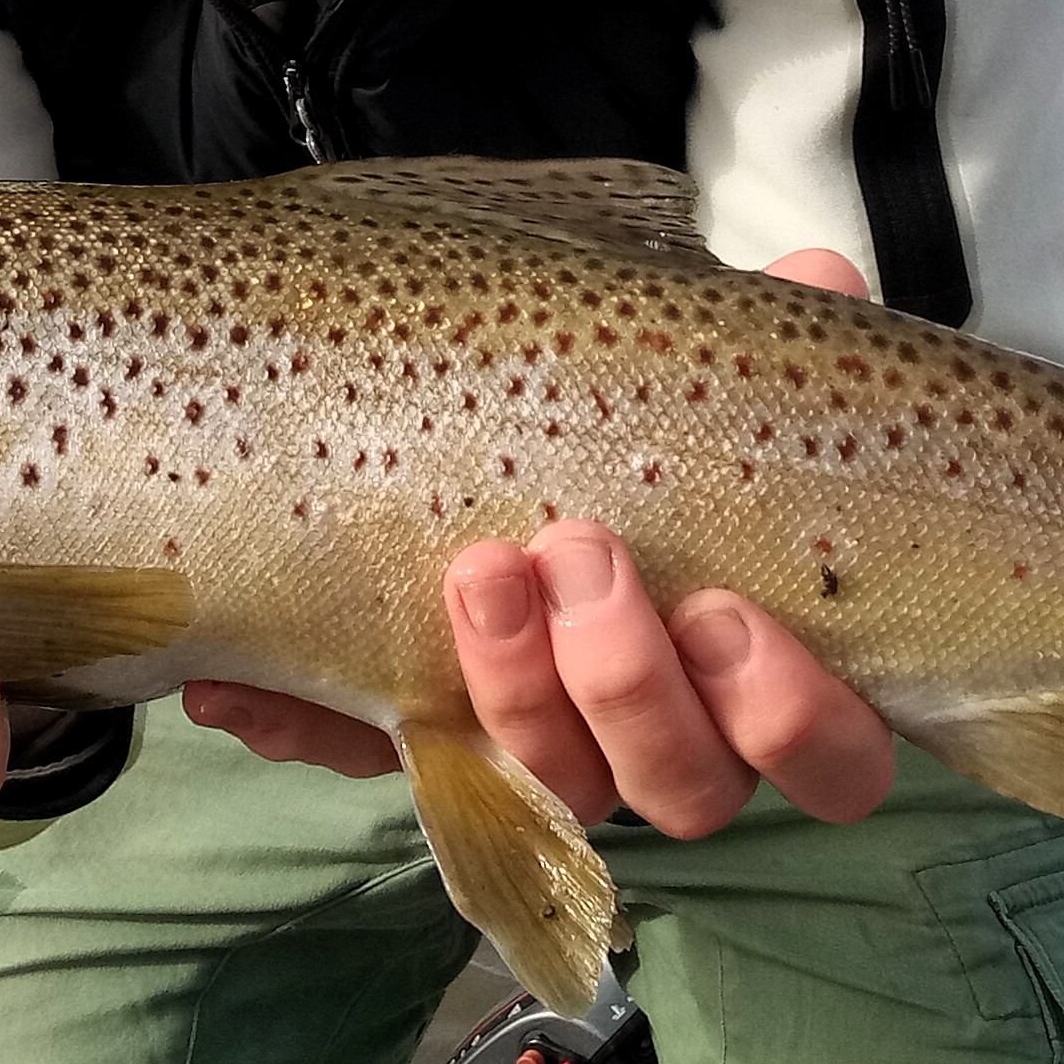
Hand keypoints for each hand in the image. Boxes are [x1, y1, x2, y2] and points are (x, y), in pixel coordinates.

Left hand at [184, 246, 900, 836]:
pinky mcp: (418, 738)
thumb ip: (768, 333)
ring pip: (551, 786)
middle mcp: (668, 737)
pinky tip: (237, 685)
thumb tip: (818, 276)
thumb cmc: (642, 415)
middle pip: (680, 786)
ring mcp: (545, 750)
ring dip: (507, 688)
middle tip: (576, 551)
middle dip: (625, 682)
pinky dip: (304, 725)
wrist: (475, 409)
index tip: (722, 608)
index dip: (784, 711)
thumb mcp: (707, 363)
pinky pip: (366, 758)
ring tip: (471, 569)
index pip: (827, 757)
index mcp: (768, 672)